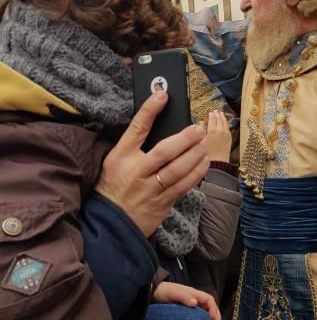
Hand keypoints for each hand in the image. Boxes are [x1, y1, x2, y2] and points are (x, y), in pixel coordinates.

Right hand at [95, 91, 208, 237]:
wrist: (109, 224)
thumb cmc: (114, 186)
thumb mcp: (115, 161)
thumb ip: (134, 145)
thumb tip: (161, 124)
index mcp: (121, 157)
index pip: (137, 129)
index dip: (150, 110)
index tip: (162, 94)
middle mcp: (136, 172)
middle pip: (164, 151)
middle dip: (185, 138)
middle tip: (198, 128)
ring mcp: (149, 189)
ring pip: (178, 170)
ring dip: (195, 154)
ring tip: (204, 143)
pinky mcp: (161, 204)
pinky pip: (183, 186)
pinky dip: (196, 173)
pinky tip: (204, 162)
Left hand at [153, 281, 220, 319]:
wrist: (154, 293)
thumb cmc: (164, 291)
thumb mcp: (173, 293)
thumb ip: (184, 297)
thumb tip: (195, 303)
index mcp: (194, 293)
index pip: (209, 300)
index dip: (214, 309)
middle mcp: (195, 299)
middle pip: (210, 306)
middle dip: (215, 316)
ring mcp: (191, 305)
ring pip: (205, 311)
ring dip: (209, 319)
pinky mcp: (186, 312)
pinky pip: (197, 316)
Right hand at [204, 110, 231, 162]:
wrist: (217, 163)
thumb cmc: (206, 154)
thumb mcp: (201, 141)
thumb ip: (201, 130)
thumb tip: (201, 122)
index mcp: (212, 130)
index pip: (212, 119)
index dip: (211, 114)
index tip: (211, 112)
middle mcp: (220, 131)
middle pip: (220, 119)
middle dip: (218, 114)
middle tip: (216, 111)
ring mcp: (226, 134)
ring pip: (225, 123)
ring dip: (223, 118)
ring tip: (222, 114)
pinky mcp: (230, 139)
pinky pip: (228, 128)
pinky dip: (226, 124)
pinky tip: (225, 124)